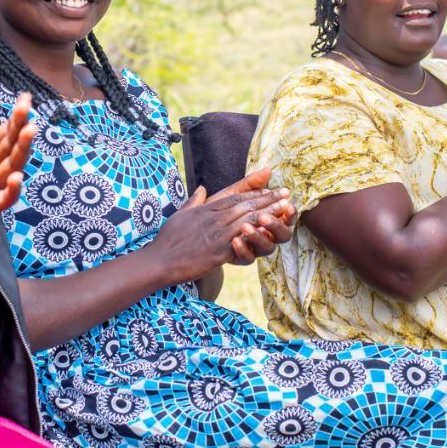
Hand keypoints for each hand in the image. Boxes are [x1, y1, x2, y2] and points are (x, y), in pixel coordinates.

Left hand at [0, 94, 34, 235]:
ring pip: (13, 166)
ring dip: (23, 149)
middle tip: (28, 108)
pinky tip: (17, 178)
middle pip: (13, 145)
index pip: (6, 130)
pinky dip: (12, 190)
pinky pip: (4, 198)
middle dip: (21, 126)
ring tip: (30, 131)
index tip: (26, 97)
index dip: (17, 115)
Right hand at [150, 170, 294, 281]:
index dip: (255, 192)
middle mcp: (214, 216)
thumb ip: (194, 200)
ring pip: (248, 218)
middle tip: (286, 192)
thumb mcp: (181, 214)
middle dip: (268, 198)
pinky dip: (259, 231)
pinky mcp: (219, 249)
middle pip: (246, 204)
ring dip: (270, 212)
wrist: (160, 260)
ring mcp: (217, 232)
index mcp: (206, 208)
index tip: (270, 188)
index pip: (235, 196)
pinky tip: (272, 229)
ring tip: (286, 207)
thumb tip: (202, 188)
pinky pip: (243, 237)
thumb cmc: (168, 239)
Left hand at [211, 167, 296, 262]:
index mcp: (270, 219)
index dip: (289, 212)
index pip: (287, 217)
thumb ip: (250, 184)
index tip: (287, 202)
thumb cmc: (220, 210)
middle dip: (276, 225)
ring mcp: (255, 248)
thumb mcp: (233, 195)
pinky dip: (243, 249)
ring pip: (268, 248)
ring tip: (245, 227)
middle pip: (283, 235)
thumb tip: (268, 169)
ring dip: (258, 236)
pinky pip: (248, 258)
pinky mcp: (242, 258)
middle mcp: (267, 235)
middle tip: (264, 216)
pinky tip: (235, 240)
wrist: (199, 232)